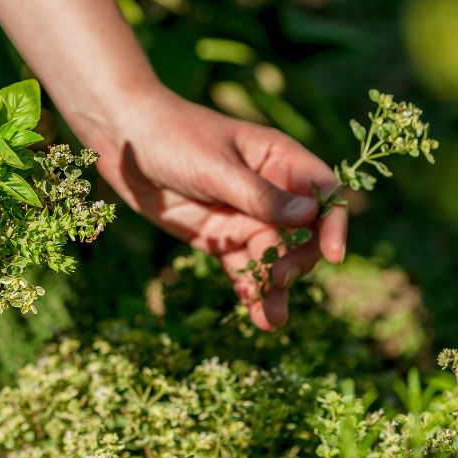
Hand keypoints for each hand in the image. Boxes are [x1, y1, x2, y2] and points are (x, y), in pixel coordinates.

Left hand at [90, 88, 346, 329]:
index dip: (334, 223)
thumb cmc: (173, 136)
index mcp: (278, 159)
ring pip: (272, 257)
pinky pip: (241, 268)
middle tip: (278, 278)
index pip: (323, 192)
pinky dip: (250, 290)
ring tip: (272, 320)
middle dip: (297, 260)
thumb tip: (309, 217)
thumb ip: (259, 195)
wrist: (123, 139)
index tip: (333, 255)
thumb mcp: (215, 167)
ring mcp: (243, 216)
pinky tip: (255, 314)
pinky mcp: (218, 237)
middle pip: (302, 234)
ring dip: (275, 287)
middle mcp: (268, 190)